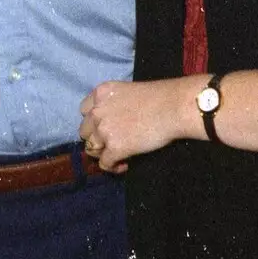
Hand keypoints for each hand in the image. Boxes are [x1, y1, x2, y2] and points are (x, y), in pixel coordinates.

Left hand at [78, 77, 197, 172]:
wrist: (173, 107)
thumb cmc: (159, 97)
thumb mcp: (128, 92)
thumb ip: (115, 104)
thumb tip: (116, 121)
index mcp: (100, 93)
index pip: (84, 111)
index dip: (94, 121)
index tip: (105, 127)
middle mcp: (97, 111)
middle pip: (84, 131)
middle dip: (96, 138)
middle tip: (111, 143)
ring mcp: (104, 130)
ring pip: (91, 148)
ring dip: (103, 153)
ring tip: (117, 156)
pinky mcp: (115, 148)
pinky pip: (104, 164)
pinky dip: (112, 167)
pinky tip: (124, 165)